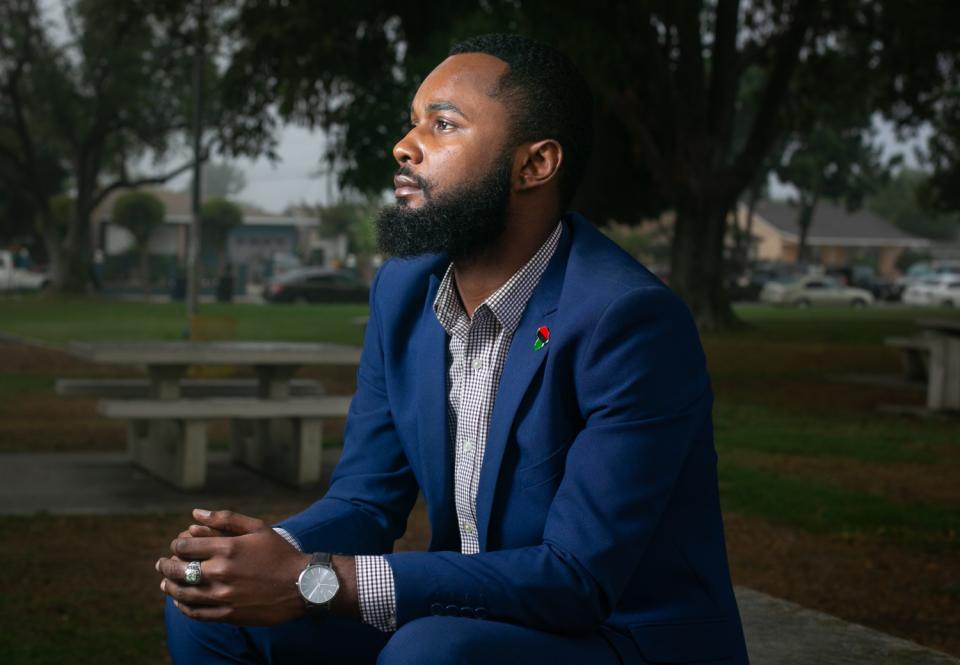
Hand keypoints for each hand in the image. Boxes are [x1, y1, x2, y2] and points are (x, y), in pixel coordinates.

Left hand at [157, 509, 311, 625]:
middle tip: (162, 563)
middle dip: (166, 565)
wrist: (302, 585)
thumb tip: (194, 513)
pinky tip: (181, 602)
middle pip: (178, 570)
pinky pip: (196, 613)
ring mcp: (223, 596)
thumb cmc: (280, 553)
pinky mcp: (228, 614)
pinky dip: (183, 607)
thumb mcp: (257, 528)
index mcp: (227, 548)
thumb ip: (225, 519)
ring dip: (169, 587)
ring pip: (183, 593)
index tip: (177, 545)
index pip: (185, 546)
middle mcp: (221, 572)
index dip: (177, 544)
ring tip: (165, 583)